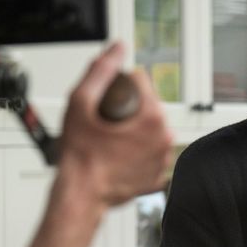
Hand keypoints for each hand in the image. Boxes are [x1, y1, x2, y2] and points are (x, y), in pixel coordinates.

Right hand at [58, 42, 173, 206]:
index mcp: (153, 118)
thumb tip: (117, 49)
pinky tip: (118, 154)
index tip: (105, 101)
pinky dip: (137, 149)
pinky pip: (150, 150)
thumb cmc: (80, 156)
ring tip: (110, 140)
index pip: (142, 82)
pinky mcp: (159, 174)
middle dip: (127, 108)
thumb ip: (100, 71)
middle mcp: (165, 137)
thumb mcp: (81, 103)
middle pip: (148, 105)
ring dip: (133, 128)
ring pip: (150, 128)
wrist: (81, 196)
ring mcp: (164, 158)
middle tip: (105, 122)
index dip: (120, 85)